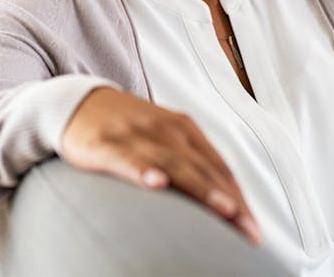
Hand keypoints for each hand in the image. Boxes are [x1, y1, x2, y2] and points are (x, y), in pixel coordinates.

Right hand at [61, 86, 261, 245]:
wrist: (79, 103)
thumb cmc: (129, 129)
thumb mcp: (163, 140)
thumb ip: (189, 165)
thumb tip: (221, 202)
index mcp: (184, 129)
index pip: (219, 167)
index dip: (239, 197)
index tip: (254, 229)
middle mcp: (166, 130)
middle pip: (204, 169)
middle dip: (231, 200)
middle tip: (250, 230)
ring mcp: (138, 135)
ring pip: (175, 165)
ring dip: (201, 188)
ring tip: (224, 209)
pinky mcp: (107, 144)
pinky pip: (128, 159)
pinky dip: (143, 170)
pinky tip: (156, 183)